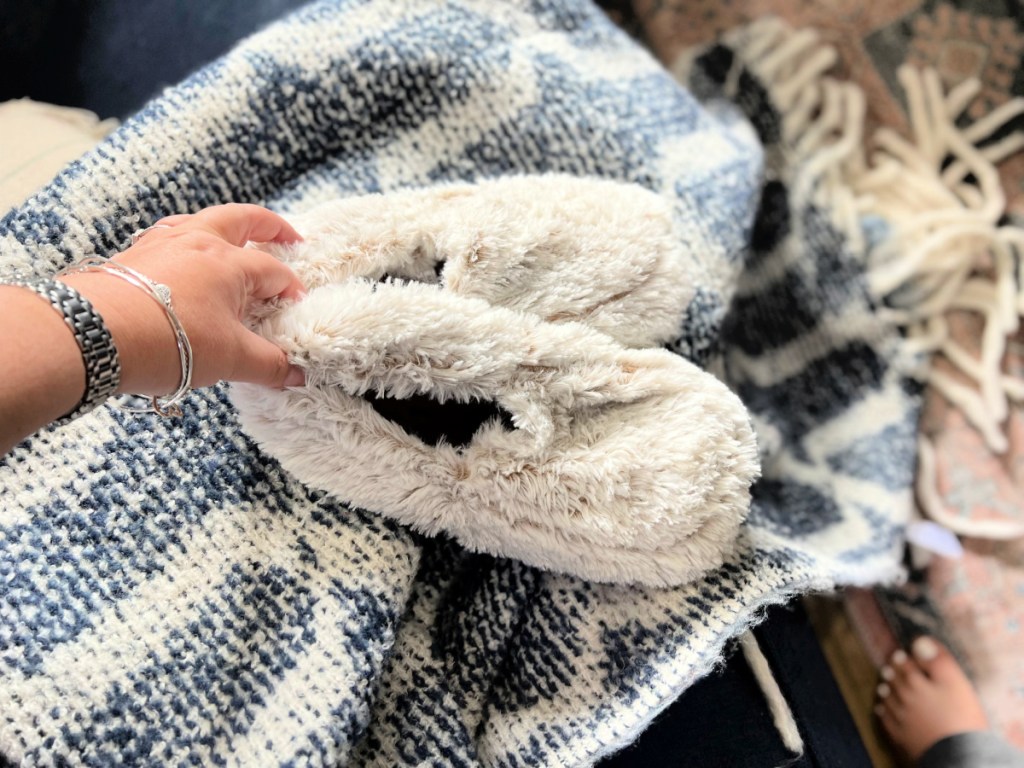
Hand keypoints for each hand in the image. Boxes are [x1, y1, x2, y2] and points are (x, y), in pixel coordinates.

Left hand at [60, 203, 305, 395]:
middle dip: (269, 225)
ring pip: (200, 221)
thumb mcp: (230, 358)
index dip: (291, 291)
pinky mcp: (133, 256)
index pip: (274, 273)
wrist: (94, 334)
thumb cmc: (168, 341)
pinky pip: (167, 237)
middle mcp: (198, 243)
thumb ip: (268, 364)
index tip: (295, 311)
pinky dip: (185, 242)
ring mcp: (162, 245)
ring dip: (222, 226)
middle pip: (242, 219)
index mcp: (230, 263)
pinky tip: (182, 261)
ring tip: (232, 240)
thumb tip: (295, 374)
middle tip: (288, 235)